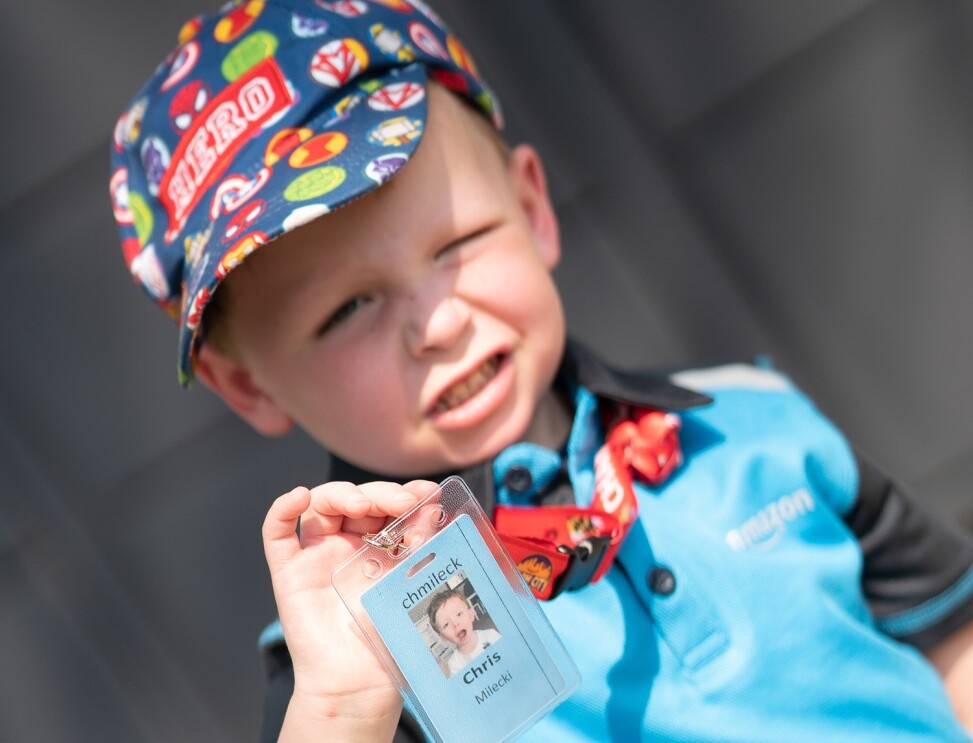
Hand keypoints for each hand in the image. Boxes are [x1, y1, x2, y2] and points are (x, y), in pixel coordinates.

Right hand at [263, 480, 437, 741]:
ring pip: (321, 505)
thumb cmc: (390, 639)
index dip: (405, 492)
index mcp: (380, 546)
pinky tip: (299, 497)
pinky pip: (276, 532)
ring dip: (342, 494)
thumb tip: (434, 503)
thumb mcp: (411, 582)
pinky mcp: (290, 571)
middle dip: (381, 494)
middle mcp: (348, 546)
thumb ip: (420, 543)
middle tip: (403, 502)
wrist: (361, 684)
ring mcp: (317, 555)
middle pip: (357, 500)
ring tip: (363, 506)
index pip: (388, 504)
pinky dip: (283, 508)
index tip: (429, 491)